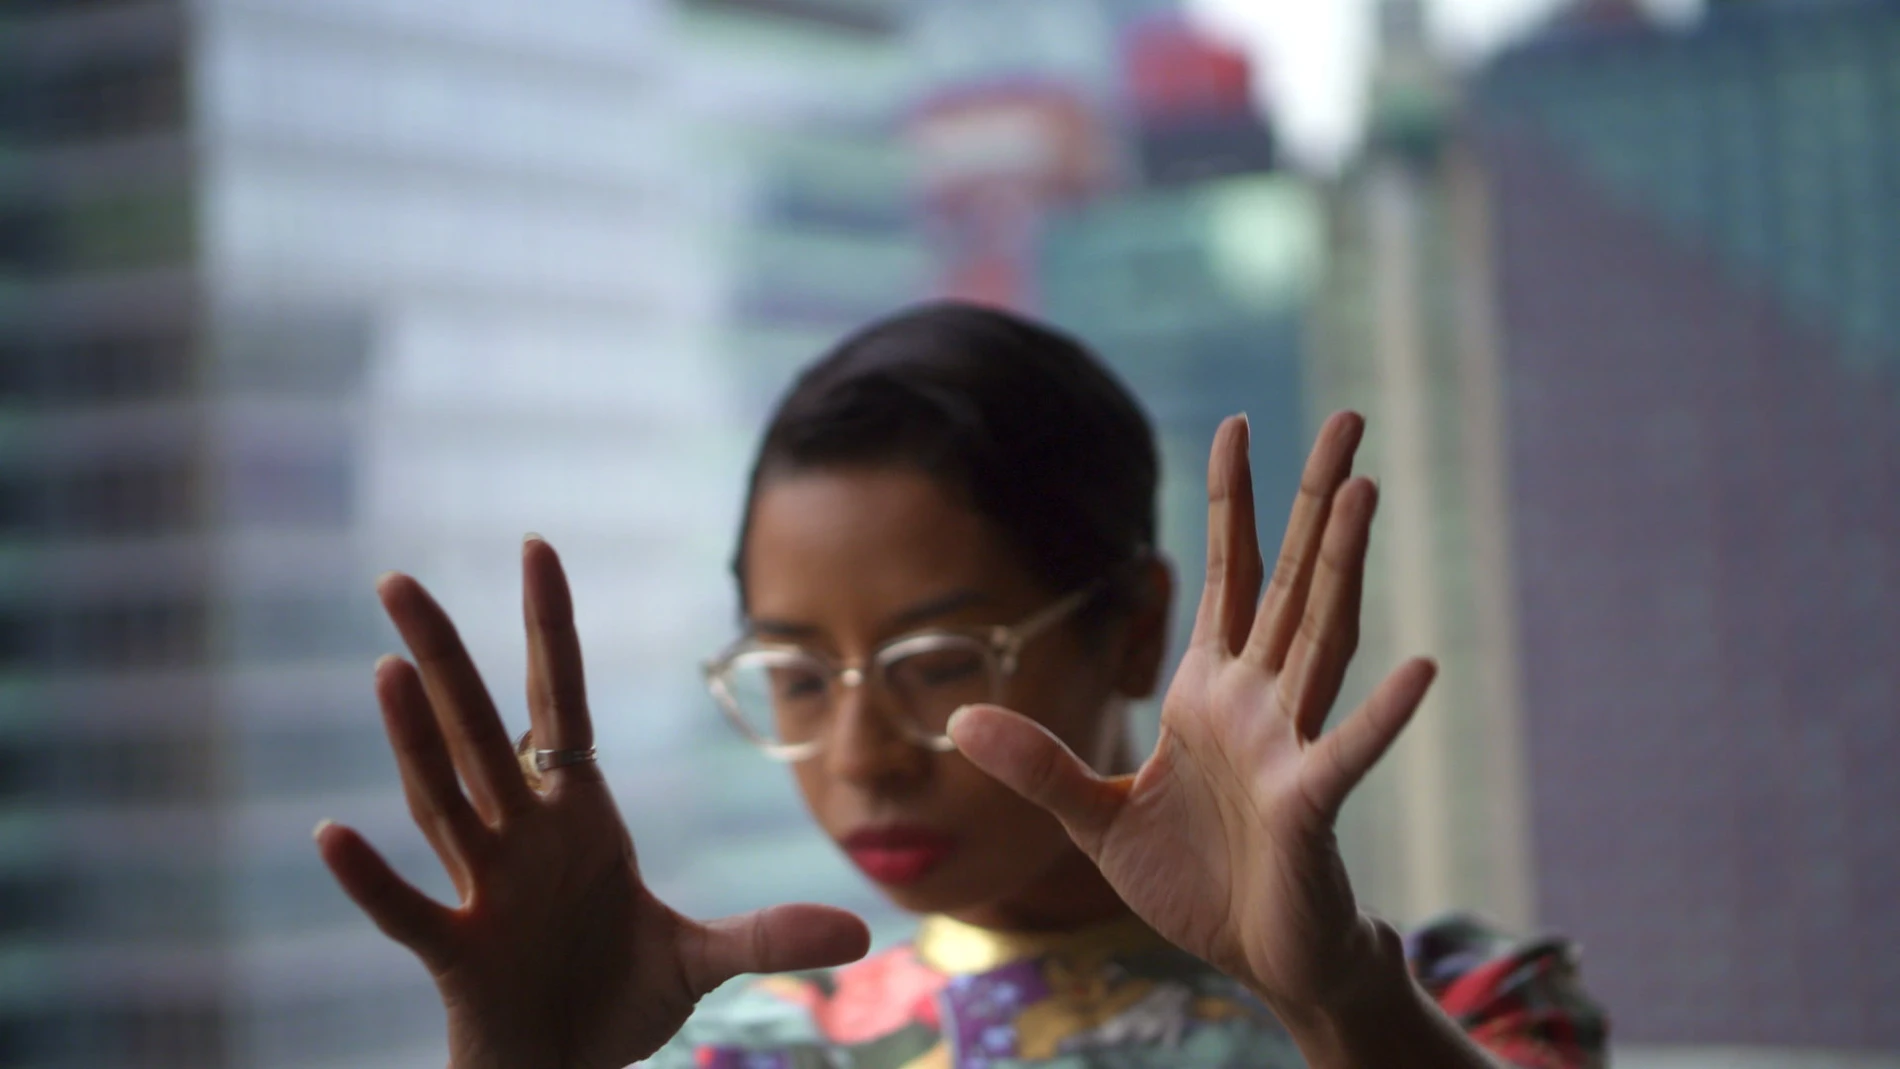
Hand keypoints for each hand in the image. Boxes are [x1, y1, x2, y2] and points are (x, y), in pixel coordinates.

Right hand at [315, 537, 869, 1068]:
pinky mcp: (461, 956)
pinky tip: (330, 832)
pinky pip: (410, 910)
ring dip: (415, 741)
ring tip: (387, 669)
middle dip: (445, 660)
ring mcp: (487, 893)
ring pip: (444, 802)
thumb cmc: (615, 1002)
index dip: (550, 631)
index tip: (538, 548)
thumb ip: (766, 938)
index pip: (560, 705)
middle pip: (480, 733)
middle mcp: (524, 840)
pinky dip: (370, 878)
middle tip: (398, 581)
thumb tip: (860, 932)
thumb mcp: (700, 964)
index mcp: (579, 820)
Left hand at [950, 412, 1433, 1020]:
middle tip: (1349, 419)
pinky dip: (1381, 716)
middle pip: (1291, 580)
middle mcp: (1260, 702)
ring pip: (1322, 638)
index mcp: (1211, 692)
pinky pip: (1347, 752)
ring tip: (1365, 492)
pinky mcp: (1308, 808)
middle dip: (1313, 500)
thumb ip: (1039, 765)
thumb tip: (959, 720)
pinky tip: (1422, 667)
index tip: (1239, 425)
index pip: (1227, 576)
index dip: (1232, 501)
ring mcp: (1289, 748)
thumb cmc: (1194, 883)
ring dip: (1344, 567)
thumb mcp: (1095, 819)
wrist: (1255, 961)